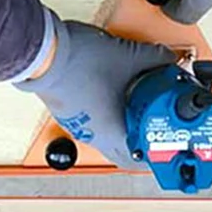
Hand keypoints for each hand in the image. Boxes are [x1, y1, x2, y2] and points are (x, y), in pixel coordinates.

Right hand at [14, 13, 175, 167]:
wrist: (44, 50)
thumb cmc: (78, 62)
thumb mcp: (128, 56)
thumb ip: (155, 57)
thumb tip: (167, 57)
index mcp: (112, 133)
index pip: (139, 160)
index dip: (156, 155)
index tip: (167, 144)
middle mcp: (94, 135)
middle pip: (124, 151)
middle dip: (141, 141)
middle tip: (155, 127)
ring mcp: (79, 125)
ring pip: (108, 136)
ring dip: (124, 126)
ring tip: (137, 109)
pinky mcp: (69, 112)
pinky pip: (94, 122)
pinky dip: (107, 115)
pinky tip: (114, 96)